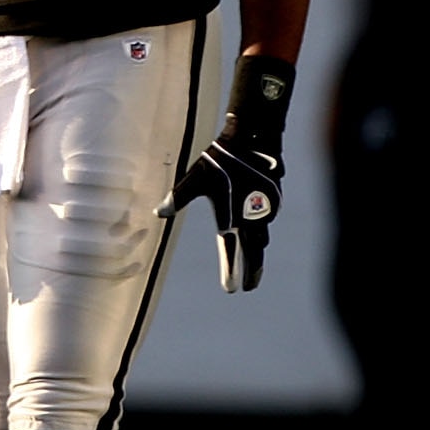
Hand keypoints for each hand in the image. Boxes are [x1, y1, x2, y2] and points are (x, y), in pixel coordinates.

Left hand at [161, 136, 280, 292]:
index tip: (232, 290)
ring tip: (254, 267)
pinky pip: (266, 221)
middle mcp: (250, 219)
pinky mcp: (272, 201)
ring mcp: (264, 210)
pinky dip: (261, 230)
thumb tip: (157, 213)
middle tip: (250, 287)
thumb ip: (177, 198)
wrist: (253, 139)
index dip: (230, 272)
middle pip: (254, 253)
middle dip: (252, 271)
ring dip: (258, 254)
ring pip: (262, 239)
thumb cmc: (219, 160)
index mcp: (230, 218)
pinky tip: (257, 232)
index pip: (230, 253)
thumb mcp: (194, 179)